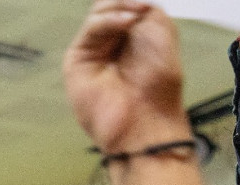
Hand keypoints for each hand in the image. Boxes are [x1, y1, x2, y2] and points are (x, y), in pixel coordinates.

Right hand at [63, 0, 190, 152]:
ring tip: (135, 16)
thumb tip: (129, 0)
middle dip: (124, 1)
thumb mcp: (161, 31)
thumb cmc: (158, 85)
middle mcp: (111, 42)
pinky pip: (90, 29)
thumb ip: (145, 8)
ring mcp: (93, 51)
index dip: (132, 1)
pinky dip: (109, 20)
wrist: (146, 117)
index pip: (125, 5)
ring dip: (118, 7)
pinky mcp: (78, 60)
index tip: (144, 1)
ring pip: (97, 13)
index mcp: (133, 35)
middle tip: (140, 6)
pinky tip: (125, 23)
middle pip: (108, 5)